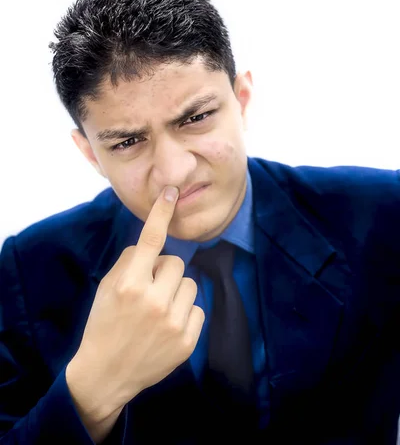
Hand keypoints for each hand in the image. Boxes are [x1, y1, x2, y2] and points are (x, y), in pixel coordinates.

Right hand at [66, 185, 204, 426]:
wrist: (105, 374)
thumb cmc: (104, 324)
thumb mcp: (107, 288)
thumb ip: (130, 262)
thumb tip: (152, 247)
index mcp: (130, 284)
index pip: (150, 239)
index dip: (161, 213)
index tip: (171, 192)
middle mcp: (154, 300)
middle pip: (176, 262)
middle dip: (164, 270)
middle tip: (149, 288)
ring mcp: (173, 322)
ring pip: (191, 283)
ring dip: (177, 290)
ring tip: (159, 308)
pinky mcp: (187, 341)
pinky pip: (198, 308)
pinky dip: (185, 312)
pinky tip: (168, 326)